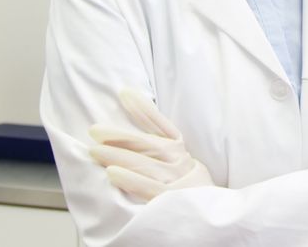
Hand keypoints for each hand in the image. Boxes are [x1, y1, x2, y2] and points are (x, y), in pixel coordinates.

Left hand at [89, 88, 213, 201]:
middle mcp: (179, 160)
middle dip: (120, 135)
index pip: (161, 124)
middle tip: (95, 129)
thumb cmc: (188, 186)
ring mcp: (176, 179)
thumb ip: (160, 146)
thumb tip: (133, 126)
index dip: (143, 108)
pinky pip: (148, 187)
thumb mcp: (180, 160)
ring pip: (144, 164)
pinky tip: (111, 173)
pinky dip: (130, 179)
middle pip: (147, 144)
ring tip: (95, 150)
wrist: (212, 214)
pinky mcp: (172, 199)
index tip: (124, 92)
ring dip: (118, 155)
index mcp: (180, 148)